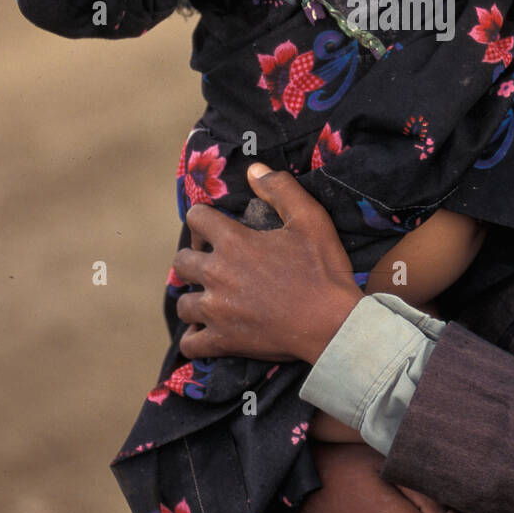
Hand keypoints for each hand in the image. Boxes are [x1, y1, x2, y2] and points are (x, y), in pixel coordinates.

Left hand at [174, 164, 361, 362]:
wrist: (332, 323)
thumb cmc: (323, 269)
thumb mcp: (310, 218)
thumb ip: (281, 188)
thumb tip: (254, 169)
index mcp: (234, 242)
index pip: (196, 218)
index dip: (202, 219)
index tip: (214, 229)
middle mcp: (217, 274)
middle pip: (181, 262)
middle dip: (193, 259)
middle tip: (212, 264)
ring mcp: (217, 311)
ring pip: (183, 304)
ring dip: (194, 299)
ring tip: (210, 299)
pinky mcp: (223, 341)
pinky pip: (190, 343)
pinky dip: (194, 339)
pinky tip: (204, 333)